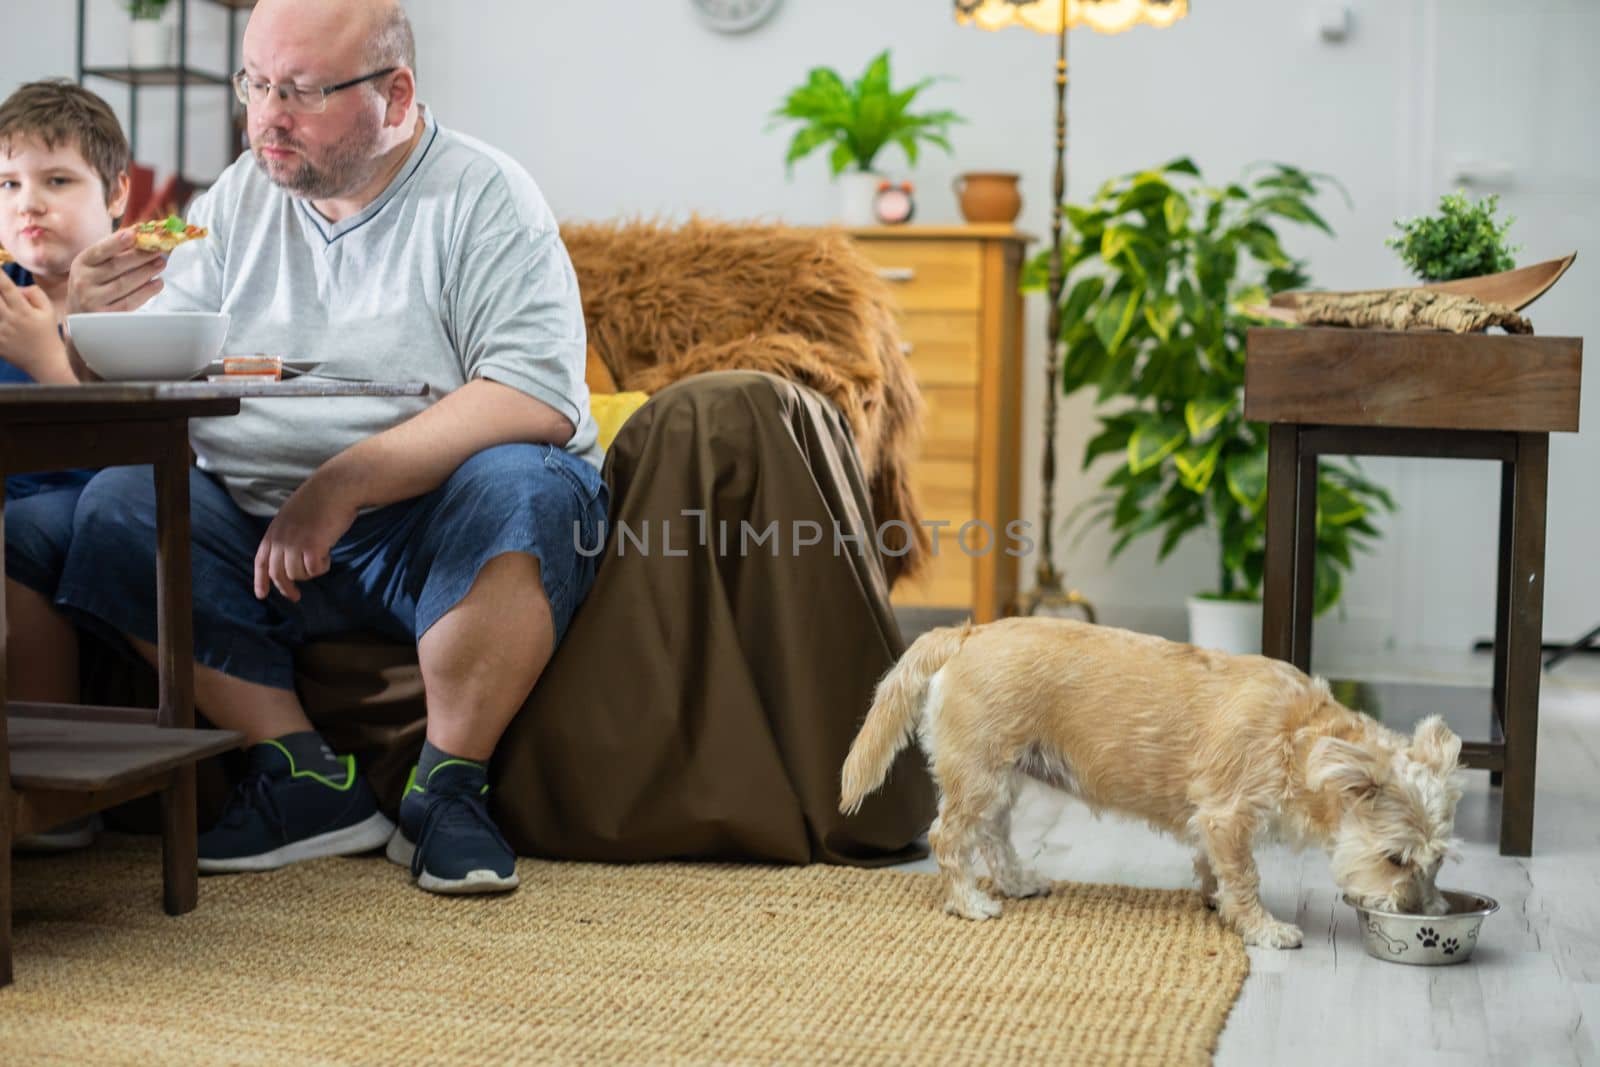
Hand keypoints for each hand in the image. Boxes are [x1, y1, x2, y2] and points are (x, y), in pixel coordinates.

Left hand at [0, 272, 70, 381]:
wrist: (45, 362)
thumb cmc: (47, 334)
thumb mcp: (48, 311)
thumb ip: (34, 293)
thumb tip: (18, 287)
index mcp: (23, 310)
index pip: (6, 287)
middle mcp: (9, 319)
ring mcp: (0, 331)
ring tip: (0, 306)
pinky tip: (0, 318)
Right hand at [68, 229, 167, 314]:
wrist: (80, 314)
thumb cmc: (94, 283)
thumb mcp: (96, 265)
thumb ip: (114, 251)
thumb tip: (140, 234)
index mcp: (82, 263)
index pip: (100, 250)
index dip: (116, 242)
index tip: (133, 233)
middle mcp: (83, 280)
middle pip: (116, 266)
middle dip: (140, 257)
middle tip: (159, 250)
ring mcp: (92, 299)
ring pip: (124, 284)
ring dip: (147, 272)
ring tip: (161, 263)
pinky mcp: (105, 315)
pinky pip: (129, 302)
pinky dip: (146, 292)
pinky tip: (158, 283)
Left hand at [254, 473, 358, 601]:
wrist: (336, 487)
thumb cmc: (321, 498)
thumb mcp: (293, 515)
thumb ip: (287, 534)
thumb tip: (288, 556)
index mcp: (274, 530)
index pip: (261, 560)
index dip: (260, 580)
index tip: (261, 595)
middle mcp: (281, 539)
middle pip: (277, 573)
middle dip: (286, 588)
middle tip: (296, 597)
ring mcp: (295, 544)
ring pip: (296, 575)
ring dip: (309, 572)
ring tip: (320, 558)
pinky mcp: (312, 548)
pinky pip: (314, 570)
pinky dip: (322, 567)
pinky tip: (328, 554)